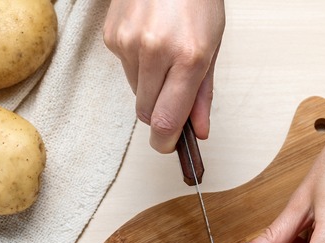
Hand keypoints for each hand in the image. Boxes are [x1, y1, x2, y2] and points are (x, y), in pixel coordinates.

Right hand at [103, 0, 224, 152]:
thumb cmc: (197, 1)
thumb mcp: (213, 48)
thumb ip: (203, 94)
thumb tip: (198, 131)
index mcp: (188, 56)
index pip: (166, 120)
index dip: (166, 142)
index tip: (168, 147)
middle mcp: (154, 51)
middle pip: (147, 112)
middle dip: (160, 114)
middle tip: (174, 98)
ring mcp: (128, 43)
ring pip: (136, 92)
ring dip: (150, 86)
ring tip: (165, 56)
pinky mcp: (111, 37)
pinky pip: (125, 69)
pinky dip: (138, 65)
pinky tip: (150, 41)